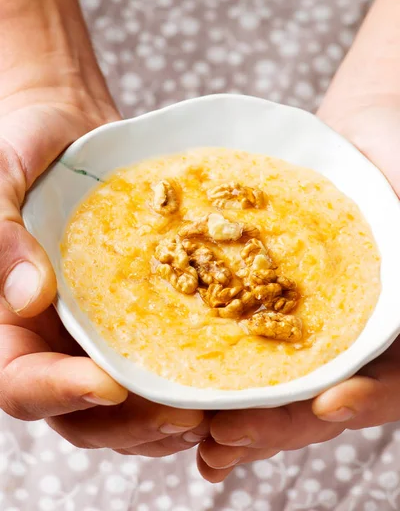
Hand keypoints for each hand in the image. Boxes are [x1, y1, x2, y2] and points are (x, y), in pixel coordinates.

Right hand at [0, 66, 206, 456]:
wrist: (68, 131)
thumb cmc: (23, 151)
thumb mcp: (0, 181)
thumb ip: (3, 237)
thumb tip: (30, 299)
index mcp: (11, 321)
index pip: (21, 382)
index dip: (59, 394)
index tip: (109, 387)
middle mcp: (56, 337)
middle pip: (81, 412)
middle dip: (131, 424)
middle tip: (185, 417)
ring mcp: (100, 330)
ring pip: (126, 404)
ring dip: (167, 421)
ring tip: (214, 413)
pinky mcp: (140, 313)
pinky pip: (160, 358)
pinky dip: (187, 379)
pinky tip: (224, 378)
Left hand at [197, 105, 399, 481]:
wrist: (368, 127)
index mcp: (390, 322)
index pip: (394, 381)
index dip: (368, 401)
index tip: (329, 403)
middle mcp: (354, 329)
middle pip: (325, 396)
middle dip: (280, 422)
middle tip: (230, 437)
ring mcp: (308, 315)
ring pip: (282, 381)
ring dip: (245, 416)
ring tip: (207, 441)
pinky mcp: (267, 295)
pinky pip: (246, 336)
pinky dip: (222, 373)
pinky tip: (191, 405)